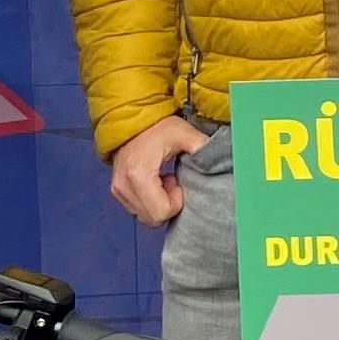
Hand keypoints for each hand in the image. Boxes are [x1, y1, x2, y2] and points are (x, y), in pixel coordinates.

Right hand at [106, 113, 202, 227]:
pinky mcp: (117, 191)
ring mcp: (118, 189)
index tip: (176, 182)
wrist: (133, 120)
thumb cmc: (158, 126)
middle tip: (171, 181)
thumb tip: (221, 161)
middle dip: (168, 205)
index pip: (161, 212)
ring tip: (163, 181)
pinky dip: (150, 202)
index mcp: (138, 175)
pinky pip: (137, 210)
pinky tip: (154, 183)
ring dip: (159, 204)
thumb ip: (202, 148)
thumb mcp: (184, 133)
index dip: (176, 202)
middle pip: (153, 219)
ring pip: (145, 217)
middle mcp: (124, 186)